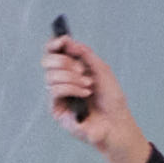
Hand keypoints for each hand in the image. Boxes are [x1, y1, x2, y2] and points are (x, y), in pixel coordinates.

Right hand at [41, 30, 153, 162]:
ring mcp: (57, 95)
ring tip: (89, 86)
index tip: (63, 40)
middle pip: (47, 61)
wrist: (117, 122)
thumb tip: (68, 41)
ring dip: (72, 78)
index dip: (54, 44)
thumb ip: (85, 54)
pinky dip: (71, 88)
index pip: (53, 52)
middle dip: (65, 62)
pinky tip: (85, 94)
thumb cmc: (111, 99)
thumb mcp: (101, 70)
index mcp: (70, 68)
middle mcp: (61, 80)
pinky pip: (55, 90)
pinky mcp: (56, 109)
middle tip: (82, 70)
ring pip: (50, 76)